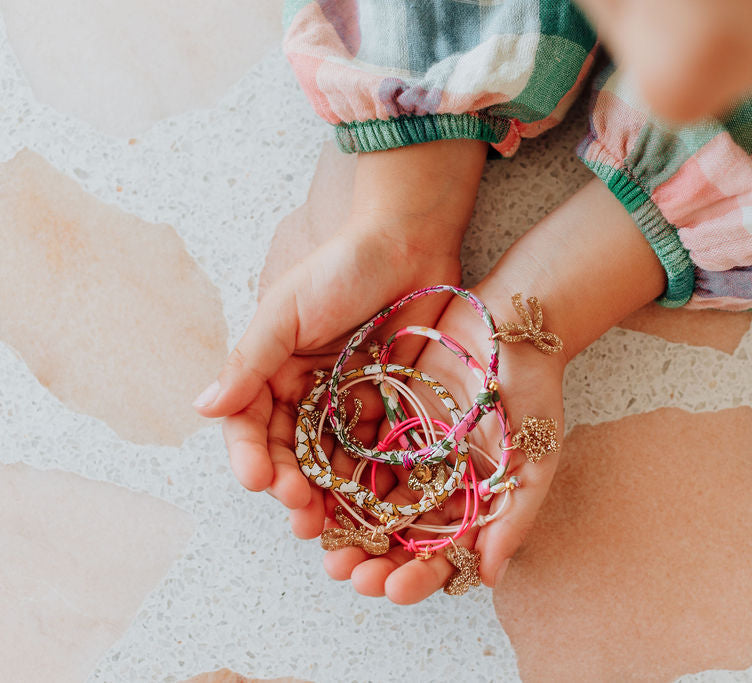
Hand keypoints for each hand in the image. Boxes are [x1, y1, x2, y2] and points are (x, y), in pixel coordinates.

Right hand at [193, 140, 486, 531]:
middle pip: (290, 451)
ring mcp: (347, 401)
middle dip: (291, 485)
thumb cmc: (341, 268)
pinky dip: (370, 477)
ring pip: (330, 459)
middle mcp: (305, 391)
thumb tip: (202, 408)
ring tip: (331, 523)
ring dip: (327, 493)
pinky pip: (375, 448)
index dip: (251, 455)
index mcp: (272, 370)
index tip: (258, 480)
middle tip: (301, 515)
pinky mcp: (389, 404)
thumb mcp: (285, 310)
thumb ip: (248, 362)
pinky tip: (372, 504)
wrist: (409, 244)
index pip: (251, 424)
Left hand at [320, 285, 567, 603]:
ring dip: (346, 522)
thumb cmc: (534, 392)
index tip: (393, 590)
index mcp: (474, 500)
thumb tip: (486, 580)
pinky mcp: (387, 416)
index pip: (443, 552)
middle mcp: (438, 482)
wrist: (512, 324)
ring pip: (372, 497)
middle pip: (401, 532)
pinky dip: (336, 471)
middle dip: (373, 556)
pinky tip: (314, 487)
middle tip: (346, 574)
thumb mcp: (534, 457)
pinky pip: (356, 451)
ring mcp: (411, 451)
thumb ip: (513, 518)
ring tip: (320, 540)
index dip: (418, 575)